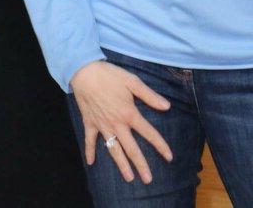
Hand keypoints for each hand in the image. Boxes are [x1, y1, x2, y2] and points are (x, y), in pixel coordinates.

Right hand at [70, 60, 173, 184]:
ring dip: (121, 164)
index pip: (149, 133)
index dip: (160, 145)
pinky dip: (89, 151)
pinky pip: (90, 140)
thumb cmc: (109, 75)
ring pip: (113, 149)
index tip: (169, 157)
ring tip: (128, 178)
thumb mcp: (132, 81)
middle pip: (131, 148)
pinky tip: (90, 163)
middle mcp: (117, 124)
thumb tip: (167, 106)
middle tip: (148, 180)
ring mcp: (102, 125)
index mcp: (129, 113)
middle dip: (140, 165)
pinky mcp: (89, 123)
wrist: (83, 71)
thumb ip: (149, 95)